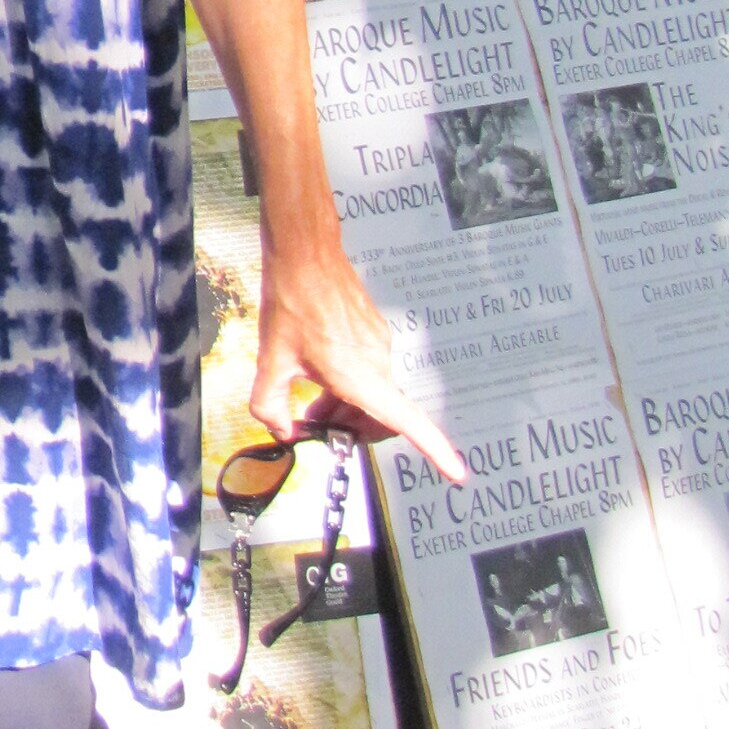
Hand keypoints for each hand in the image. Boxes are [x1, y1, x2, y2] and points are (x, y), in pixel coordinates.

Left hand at [248, 242, 469, 486]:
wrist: (306, 256)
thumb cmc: (291, 306)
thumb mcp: (270, 361)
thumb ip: (270, 407)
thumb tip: (282, 431)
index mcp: (362, 377)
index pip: (408, 422)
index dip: (436, 450)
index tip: (458, 472)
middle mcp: (380, 364)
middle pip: (382, 415)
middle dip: (352, 428)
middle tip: (313, 427)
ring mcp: (381, 346)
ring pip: (374, 393)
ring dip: (346, 406)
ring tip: (309, 405)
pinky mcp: (376, 332)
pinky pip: (370, 371)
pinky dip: (349, 385)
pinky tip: (318, 376)